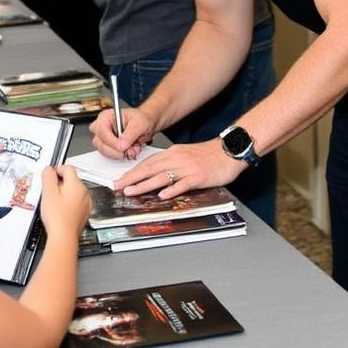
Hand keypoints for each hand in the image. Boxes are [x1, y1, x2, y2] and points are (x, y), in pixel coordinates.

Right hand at [38, 164, 91, 239]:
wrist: (64, 236)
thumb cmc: (57, 217)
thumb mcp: (48, 193)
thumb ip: (48, 177)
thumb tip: (49, 169)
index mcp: (76, 185)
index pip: (68, 168)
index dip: (57, 170)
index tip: (50, 175)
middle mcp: (84, 192)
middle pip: (72, 180)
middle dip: (60, 183)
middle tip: (49, 191)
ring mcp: (86, 203)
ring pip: (75, 191)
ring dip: (65, 193)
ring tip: (54, 202)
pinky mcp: (85, 212)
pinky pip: (77, 202)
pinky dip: (70, 203)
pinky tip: (61, 210)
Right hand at [90, 106, 155, 159]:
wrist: (144, 125)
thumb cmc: (140, 119)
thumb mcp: (139, 123)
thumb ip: (130, 133)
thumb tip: (121, 144)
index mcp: (106, 117)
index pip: (102, 131)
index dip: (112, 141)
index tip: (123, 147)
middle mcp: (101, 127)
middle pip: (101, 143)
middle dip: (116, 150)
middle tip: (130, 150)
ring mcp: (102, 139)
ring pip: (104, 152)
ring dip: (119, 154)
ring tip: (132, 148)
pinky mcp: (106, 147)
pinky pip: (109, 156)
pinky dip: (120, 156)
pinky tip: (128, 150)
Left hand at [112, 140, 245, 200]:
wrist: (230, 151)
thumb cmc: (209, 155)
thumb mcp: (186, 155)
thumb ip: (171, 163)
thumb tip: (155, 176)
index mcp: (173, 153)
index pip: (148, 162)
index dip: (132, 171)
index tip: (120, 179)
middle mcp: (177, 159)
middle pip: (150, 168)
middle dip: (131, 178)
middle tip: (118, 186)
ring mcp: (188, 168)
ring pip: (162, 176)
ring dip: (144, 184)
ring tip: (131, 191)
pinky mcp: (199, 177)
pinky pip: (183, 184)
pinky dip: (172, 190)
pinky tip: (162, 196)